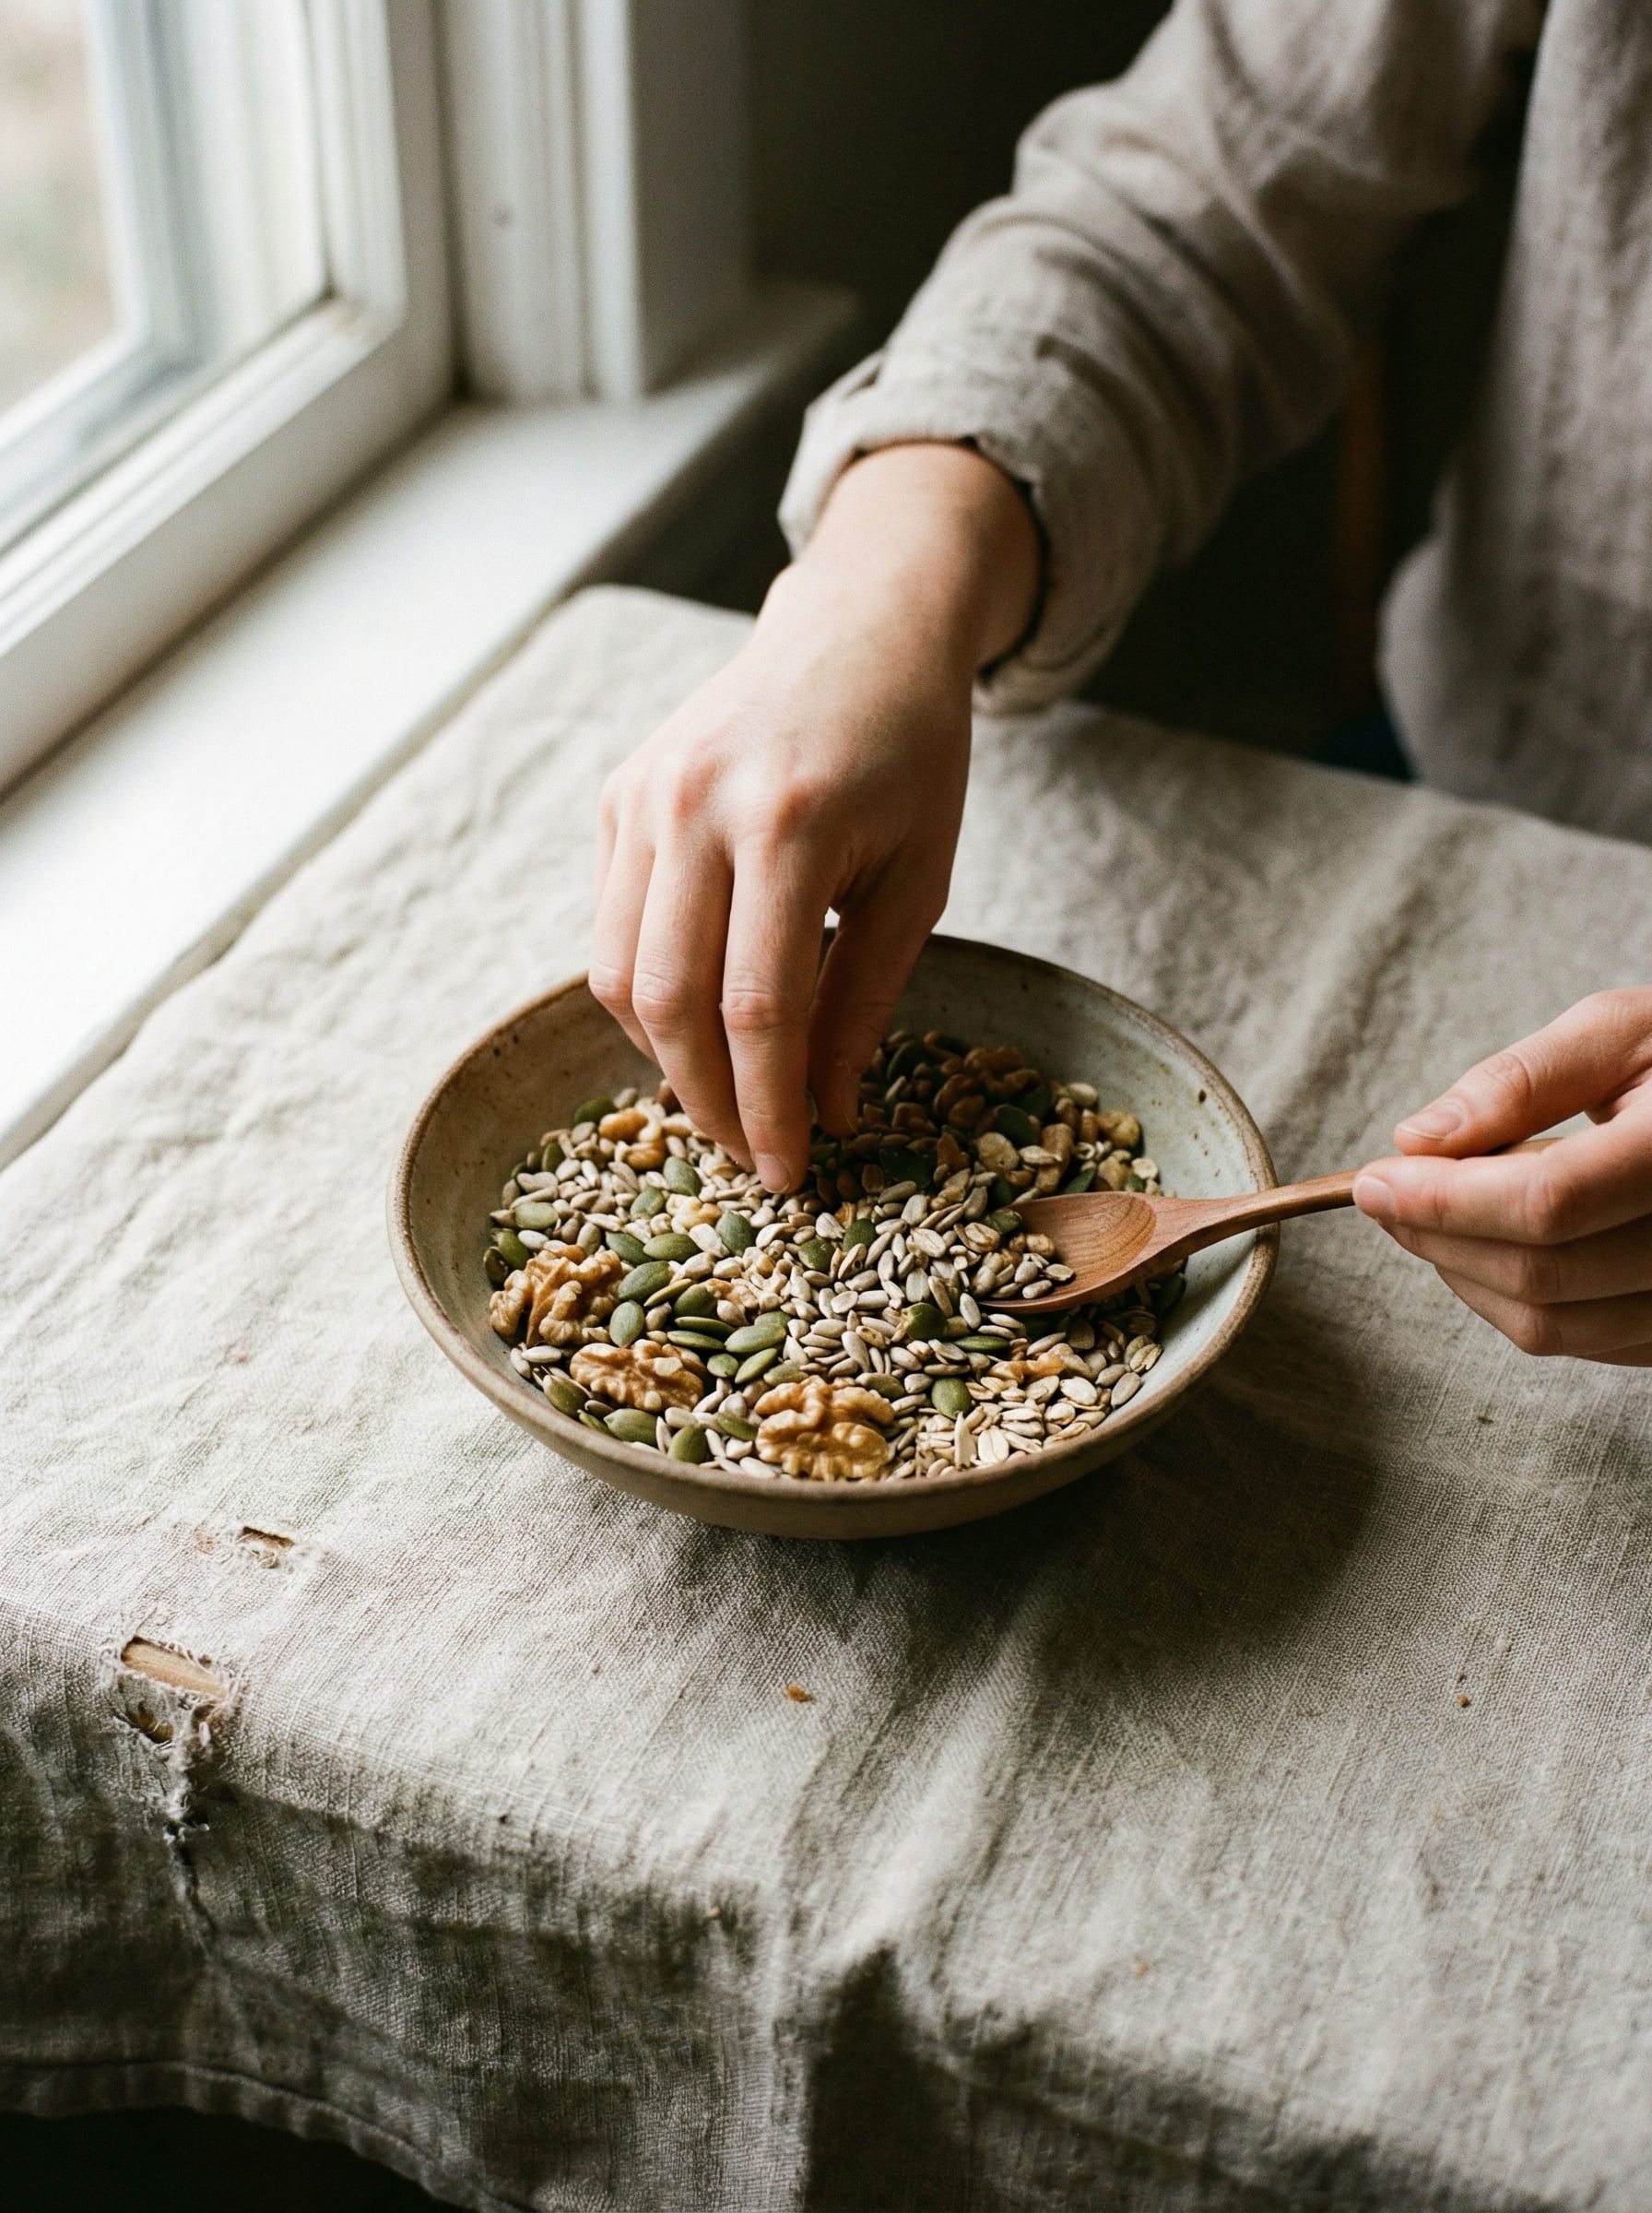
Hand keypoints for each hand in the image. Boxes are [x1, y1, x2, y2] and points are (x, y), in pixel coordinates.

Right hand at [590, 443, 1038, 1189]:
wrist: (857, 631)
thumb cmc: (910, 757)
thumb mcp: (916, 881)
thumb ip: (863, 1001)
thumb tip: (824, 1114)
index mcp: (787, 823)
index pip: (757, 1008)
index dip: (767, 1107)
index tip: (789, 1173)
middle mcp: (694, 804)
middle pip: (669, 1002)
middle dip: (707, 1101)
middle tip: (751, 1154)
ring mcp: (641, 796)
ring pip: (620, 975)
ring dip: (666, 1058)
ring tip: (729, 1095)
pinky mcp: (616, 797)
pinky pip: (611, 928)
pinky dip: (649, 994)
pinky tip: (702, 1019)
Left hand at [1352, 990, 1651, 1363]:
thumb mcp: (1624, 1032)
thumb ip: (1523, 1080)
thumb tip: (1419, 1139)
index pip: (1547, 1203)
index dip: (1444, 1198)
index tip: (1374, 1178)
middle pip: (1540, 1272)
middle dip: (1437, 1236)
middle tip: (1384, 1194)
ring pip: (1551, 1323)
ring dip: (1463, 1274)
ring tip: (1430, 1216)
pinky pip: (1580, 1340)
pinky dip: (1511, 1300)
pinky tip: (1487, 1245)